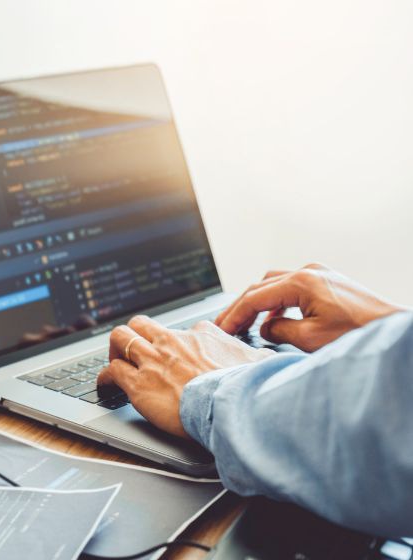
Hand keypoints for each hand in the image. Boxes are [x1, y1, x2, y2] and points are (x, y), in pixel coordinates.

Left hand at [98, 315, 272, 437]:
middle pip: (142, 324)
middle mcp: (173, 342)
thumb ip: (260, 358)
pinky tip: (107, 385)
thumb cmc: (249, 387)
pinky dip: (106, 377)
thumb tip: (271, 360)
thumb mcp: (262, 363)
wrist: (233, 407)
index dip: (178, 343)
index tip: (178, 355)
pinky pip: (112, 371)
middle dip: (135, 334)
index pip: (183, 330)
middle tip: (135, 350)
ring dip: (116, 350)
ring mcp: (153, 361)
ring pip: (120, 339)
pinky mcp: (139, 383)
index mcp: (202, 335)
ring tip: (117, 361)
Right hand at [215, 264, 402, 351]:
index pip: (254, 297)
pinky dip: (278, 303)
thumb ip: (278, 330)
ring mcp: (320, 275)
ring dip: (259, 303)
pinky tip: (275, 320)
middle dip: (241, 307)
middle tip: (225, 325)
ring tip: (246, 324)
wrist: (394, 332)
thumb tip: (265, 328)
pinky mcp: (329, 283)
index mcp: (302, 282)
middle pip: (261, 286)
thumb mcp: (310, 339)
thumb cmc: (360, 335)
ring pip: (275, 284)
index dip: (234, 315)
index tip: (221, 329)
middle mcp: (310, 272)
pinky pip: (292, 288)